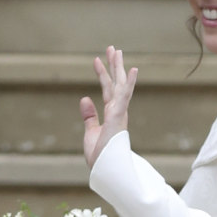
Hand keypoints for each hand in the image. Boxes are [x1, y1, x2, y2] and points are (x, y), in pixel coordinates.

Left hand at [80, 46, 137, 167]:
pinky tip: (132, 70)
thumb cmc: (100, 154)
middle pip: (115, 82)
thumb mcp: (90, 131)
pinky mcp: (119, 115)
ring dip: (118, 67)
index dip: (102, 74)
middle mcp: (117, 109)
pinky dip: (128, 83)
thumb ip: (89, 115)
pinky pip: (124, 96)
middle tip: (112, 48)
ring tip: (117, 51)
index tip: (97, 59)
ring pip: (120, 84)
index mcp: (111, 112)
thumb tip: (84, 97)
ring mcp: (119, 111)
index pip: (106, 88)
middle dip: (113, 65)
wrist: (105, 169)